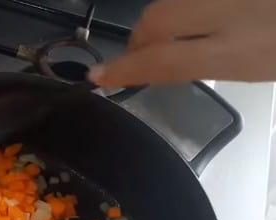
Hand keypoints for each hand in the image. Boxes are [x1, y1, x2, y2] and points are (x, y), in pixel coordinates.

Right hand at [89, 0, 275, 86]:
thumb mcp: (255, 69)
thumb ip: (213, 64)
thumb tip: (168, 61)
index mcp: (235, 51)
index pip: (162, 60)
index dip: (125, 69)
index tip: (98, 76)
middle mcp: (228, 11)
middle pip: (158, 20)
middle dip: (140, 38)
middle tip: (139, 57)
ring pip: (175, 3)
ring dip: (165, 20)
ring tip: (172, 37)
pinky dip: (189, 8)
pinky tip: (205, 18)